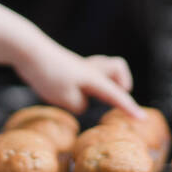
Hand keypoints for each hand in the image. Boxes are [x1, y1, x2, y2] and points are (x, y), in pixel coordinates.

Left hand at [14, 43, 142, 117]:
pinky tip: (71, 90)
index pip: (117, 95)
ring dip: (104, 81)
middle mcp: (91, 70)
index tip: (142, 120)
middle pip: (117, 68)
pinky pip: (87, 72)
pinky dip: (87, 83)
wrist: (29, 51)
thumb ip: (79, 105)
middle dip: (121, 82)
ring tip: (92, 96)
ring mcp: (80, 66)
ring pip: (103, 67)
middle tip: (114, 96)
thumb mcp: (65, 98)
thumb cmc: (48, 74)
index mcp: (94, 78)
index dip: (129, 108)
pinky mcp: (69, 66)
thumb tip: (83, 103)